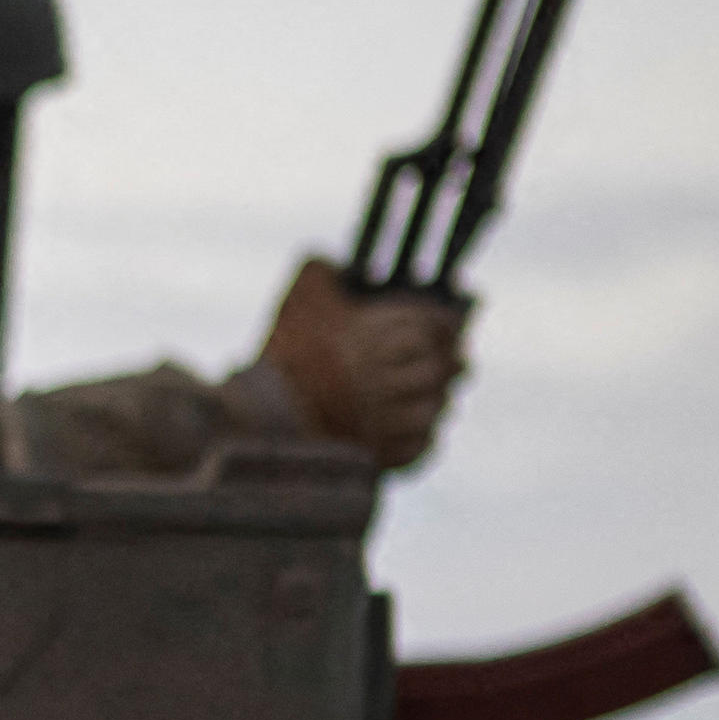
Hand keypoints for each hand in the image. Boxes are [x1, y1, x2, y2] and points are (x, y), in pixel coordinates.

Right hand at [258, 256, 470, 469]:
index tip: (451, 327)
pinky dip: (424, 440)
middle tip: (459, 364)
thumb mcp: (297, 302)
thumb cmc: (281, 358)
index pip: (433, 328)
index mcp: (376, 340)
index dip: (446, 326)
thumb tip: (331, 264)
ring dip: (438, 402)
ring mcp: (384, 422)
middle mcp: (387, 380)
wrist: (259, 421)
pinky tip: (419, 433)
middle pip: (440, 370)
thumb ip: (319, 274)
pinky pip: (418, 449)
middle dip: (452, 365)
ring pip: (433, 411)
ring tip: (437, 399)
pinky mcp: (376, 455)